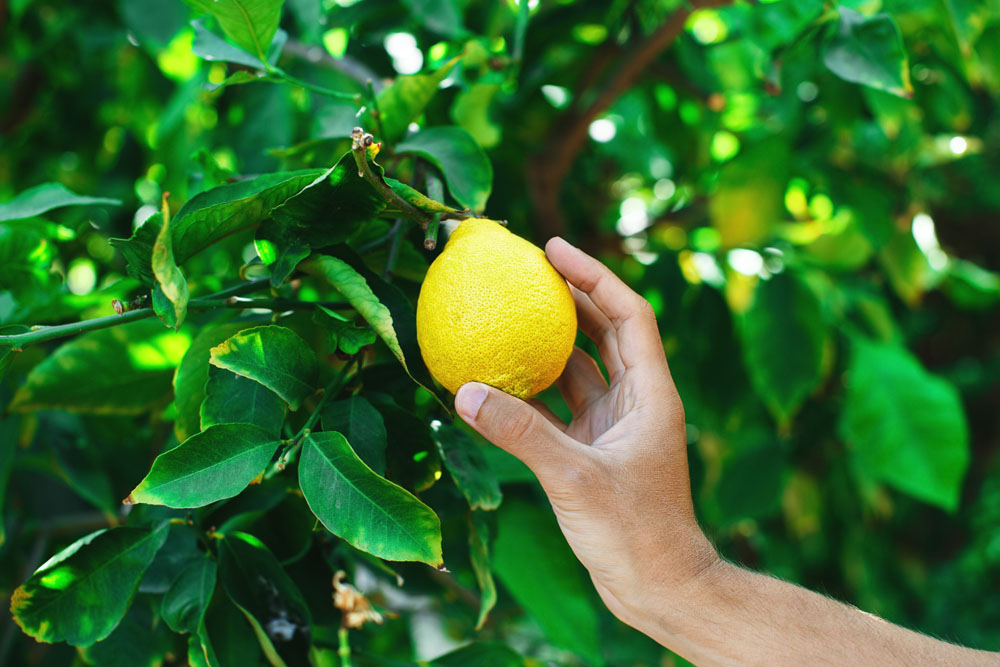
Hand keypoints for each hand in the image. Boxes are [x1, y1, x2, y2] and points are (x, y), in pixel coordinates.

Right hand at [455, 237, 717, 635]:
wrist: (658, 588)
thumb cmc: (636, 534)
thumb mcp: (575, 479)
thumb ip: (519, 435)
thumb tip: (464, 392)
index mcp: (651, 394)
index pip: (629, 313)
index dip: (595, 274)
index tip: (554, 249)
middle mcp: (635, 401)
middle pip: (605, 330)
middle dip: (570, 296)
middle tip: (527, 268)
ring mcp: (613, 426)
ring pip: (580, 368)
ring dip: (548, 342)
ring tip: (508, 314)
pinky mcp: (593, 451)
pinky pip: (557, 408)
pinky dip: (529, 393)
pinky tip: (494, 382)